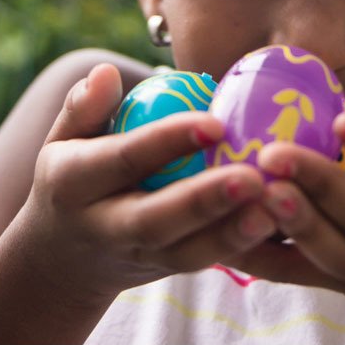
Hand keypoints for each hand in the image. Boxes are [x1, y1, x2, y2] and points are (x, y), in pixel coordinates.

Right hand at [22, 63, 276, 298]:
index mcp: (74, 184)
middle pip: (155, 220)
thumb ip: (83, 108)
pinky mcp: (166, 272)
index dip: (166, 141)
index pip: (123, 159)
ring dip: (232, 234)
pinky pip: (205, 262)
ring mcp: (137, 257)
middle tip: (254, 177)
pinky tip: (281, 226)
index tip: (215, 122)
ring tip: (276, 209)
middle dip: (205, 201)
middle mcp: (105, 227)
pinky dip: (243, 248)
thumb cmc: (74, 176)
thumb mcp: (63, 140)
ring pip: (186, 254)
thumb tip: (107, 71)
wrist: (63, 258)